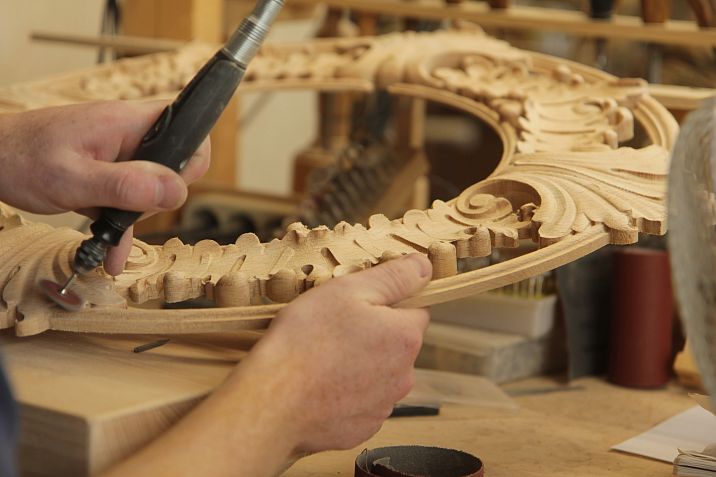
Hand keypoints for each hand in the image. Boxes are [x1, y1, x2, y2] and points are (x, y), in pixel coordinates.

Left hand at [0, 101, 209, 274]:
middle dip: (155, 199)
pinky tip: (110, 249)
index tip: (162, 193)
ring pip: (151, 186)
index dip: (186, 166)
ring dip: (134, 215)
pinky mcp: (107, 168)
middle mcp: (129, 133)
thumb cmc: (20, 159)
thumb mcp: (73, 179)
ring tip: (107, 235)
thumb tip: (175, 191)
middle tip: (126, 213)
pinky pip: (128, 195)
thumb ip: (126, 186)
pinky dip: (121, 222)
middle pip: (173, 166)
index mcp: (128, 124)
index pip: (189, 134)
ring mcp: (118, 151)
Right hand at [231, 253, 432, 453]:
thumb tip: (424, 266)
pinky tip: (319, 386)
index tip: (356, 304)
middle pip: (396, 344)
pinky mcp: (362, 429)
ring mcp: (382, 406)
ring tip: (321, 359)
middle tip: (332, 329)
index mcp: (405, 337)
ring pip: (378, 374)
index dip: (386, 302)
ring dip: (359, 365)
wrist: (273, 402)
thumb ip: (393, 277)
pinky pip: (360, 402)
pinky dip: (344, 393)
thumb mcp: (348, 291)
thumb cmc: (306, 341)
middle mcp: (403, 376)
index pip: (415, 310)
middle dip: (372, 334)